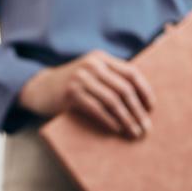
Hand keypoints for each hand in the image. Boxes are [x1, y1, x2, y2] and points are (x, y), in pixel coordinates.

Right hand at [18, 51, 155, 138]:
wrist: (40, 88)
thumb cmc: (71, 85)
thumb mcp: (91, 74)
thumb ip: (110, 78)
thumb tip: (141, 101)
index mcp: (100, 58)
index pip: (131, 72)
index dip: (145, 90)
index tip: (151, 107)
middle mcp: (92, 65)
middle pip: (124, 88)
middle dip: (138, 110)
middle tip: (146, 127)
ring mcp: (80, 78)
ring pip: (113, 101)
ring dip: (127, 119)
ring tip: (135, 132)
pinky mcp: (71, 93)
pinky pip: (97, 109)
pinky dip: (110, 120)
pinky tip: (117, 129)